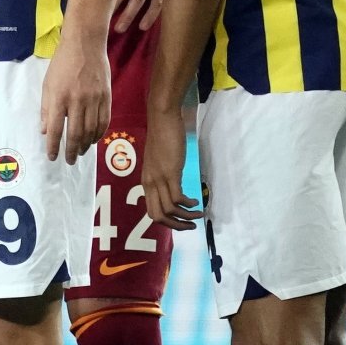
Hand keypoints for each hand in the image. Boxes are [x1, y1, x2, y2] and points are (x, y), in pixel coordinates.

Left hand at [40, 35, 109, 163]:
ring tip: (80, 152)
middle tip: (69, 160)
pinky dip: (99, 133)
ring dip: (85, 145)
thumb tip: (45, 130)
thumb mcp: (48, 84)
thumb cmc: (62, 63)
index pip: (56, 129)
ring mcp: (94, 99)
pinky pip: (104, 121)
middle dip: (71, 150)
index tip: (52, 157)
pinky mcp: (106, 96)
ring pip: (91, 130)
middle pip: (76, 133)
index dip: (54, 146)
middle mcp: (77, 100)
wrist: (85, 44)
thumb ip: (47, 108)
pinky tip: (94, 139)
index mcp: (60, 97)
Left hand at [141, 108, 200, 228]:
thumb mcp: (159, 161)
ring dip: (186, 217)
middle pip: (157, 216)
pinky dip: (189, 205)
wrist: (162, 118)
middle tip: (191, 226)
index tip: (181, 222)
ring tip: (199, 214)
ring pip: (169, 210)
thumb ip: (163, 175)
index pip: (152, 212)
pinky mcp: (170, 172)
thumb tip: (174, 186)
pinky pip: (178, 198)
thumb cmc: (162, 136)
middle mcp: (150, 183)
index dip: (167, 222)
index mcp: (146, 181)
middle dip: (176, 226)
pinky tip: (196, 201)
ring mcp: (159, 178)